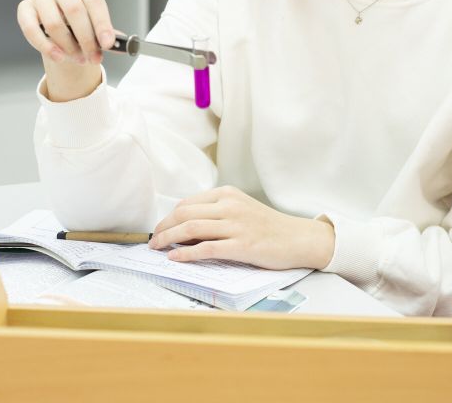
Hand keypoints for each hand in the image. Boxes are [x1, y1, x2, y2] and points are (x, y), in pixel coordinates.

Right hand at [17, 0, 116, 100]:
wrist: (64, 22)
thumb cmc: (84, 19)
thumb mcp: (98, 23)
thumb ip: (108, 34)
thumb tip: (121, 47)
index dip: (101, 23)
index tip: (108, 43)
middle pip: (74, 10)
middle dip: (86, 39)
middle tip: (94, 57)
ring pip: (54, 23)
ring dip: (68, 46)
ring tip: (79, 58)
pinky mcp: (25, 8)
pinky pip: (31, 28)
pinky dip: (45, 46)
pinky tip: (58, 56)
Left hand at [149, 186, 335, 270]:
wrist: (298, 238)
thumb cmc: (268, 227)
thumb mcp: (241, 210)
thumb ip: (216, 214)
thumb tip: (184, 229)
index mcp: (227, 194)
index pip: (187, 203)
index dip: (168, 217)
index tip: (160, 229)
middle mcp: (230, 206)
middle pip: (184, 213)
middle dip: (163, 228)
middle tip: (153, 242)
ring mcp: (236, 225)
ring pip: (191, 228)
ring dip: (169, 239)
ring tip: (158, 249)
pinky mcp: (242, 245)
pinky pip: (207, 248)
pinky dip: (187, 253)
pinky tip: (176, 258)